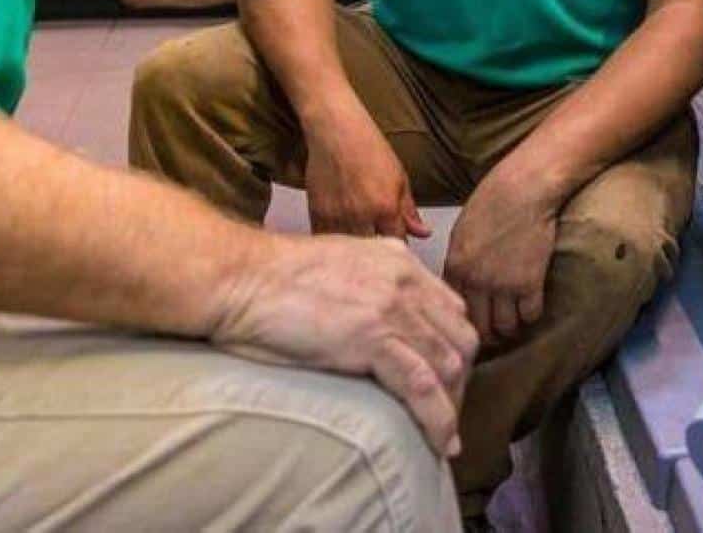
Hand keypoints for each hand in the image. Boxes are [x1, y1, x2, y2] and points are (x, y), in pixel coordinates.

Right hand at [210, 230, 478, 455]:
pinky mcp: (372, 337)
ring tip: (442, 436)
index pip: (450, 310)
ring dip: (452, 405)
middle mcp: (404, 280)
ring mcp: (391, 307)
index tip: (444, 383)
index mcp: (397, 260)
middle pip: (458, 338)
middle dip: (459, 381)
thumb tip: (373, 316)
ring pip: (448, 364)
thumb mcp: (338, 265)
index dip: (452, 350)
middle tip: (444, 413)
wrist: (242, 276)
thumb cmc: (272, 278)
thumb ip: (367, 283)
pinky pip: (422, 385)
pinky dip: (437, 419)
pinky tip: (441, 442)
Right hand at [303, 101, 431, 239]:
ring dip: (355, 252)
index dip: (400, 249)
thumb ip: (409, 210)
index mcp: (386, 207)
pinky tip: (341, 239)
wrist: (335, 130)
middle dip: (378, 254)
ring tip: (359, 246)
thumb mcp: (399, 176)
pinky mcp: (317, 214)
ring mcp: (337, 216)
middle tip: (379, 250)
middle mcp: (361, 215)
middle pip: (372, 252)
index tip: (398, 248)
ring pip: (348, 250)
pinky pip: (327, 240)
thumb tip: (423, 234)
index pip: (397, 243)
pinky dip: (335, 244)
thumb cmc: (370, 148)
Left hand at [442, 168, 560, 349]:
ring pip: (505, 327)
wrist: (524, 188)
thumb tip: (461, 287)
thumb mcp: (463, 231)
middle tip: (494, 334)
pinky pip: (530, 315)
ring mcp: (503, 284)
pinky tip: (530, 305)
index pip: (453, 311)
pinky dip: (531, 315)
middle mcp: (476, 280)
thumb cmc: (494, 201)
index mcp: (455, 266)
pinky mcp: (530, 283)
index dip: (463, 322)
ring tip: (513, 321)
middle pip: (478, 327)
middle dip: (486, 335)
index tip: (471, 327)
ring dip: (510, 327)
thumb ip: (459, 262)